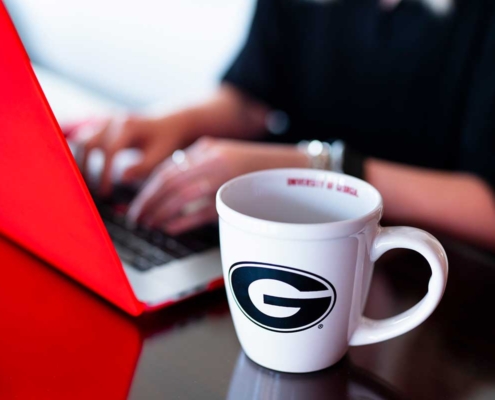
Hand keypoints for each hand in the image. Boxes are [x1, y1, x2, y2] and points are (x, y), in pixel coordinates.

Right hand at [75, 114, 191, 195]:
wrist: (170, 123)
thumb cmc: (166, 142)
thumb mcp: (160, 156)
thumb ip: (143, 168)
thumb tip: (122, 178)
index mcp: (129, 126)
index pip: (110, 150)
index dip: (104, 173)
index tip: (104, 192)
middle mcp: (114, 120)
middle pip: (89, 143)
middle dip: (85, 167)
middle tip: (88, 189)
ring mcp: (106, 119)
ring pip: (83, 139)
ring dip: (81, 161)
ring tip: (85, 182)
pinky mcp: (103, 123)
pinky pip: (85, 138)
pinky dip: (83, 154)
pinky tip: (85, 171)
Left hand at [127, 137, 308, 234]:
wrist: (295, 168)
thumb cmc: (257, 167)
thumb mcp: (226, 157)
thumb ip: (201, 166)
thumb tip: (171, 188)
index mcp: (208, 149)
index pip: (167, 169)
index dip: (148, 189)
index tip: (139, 204)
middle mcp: (213, 159)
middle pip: (168, 181)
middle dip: (148, 202)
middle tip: (136, 218)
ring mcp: (225, 176)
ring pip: (181, 196)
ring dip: (160, 212)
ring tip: (148, 224)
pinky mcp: (237, 195)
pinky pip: (203, 210)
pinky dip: (183, 220)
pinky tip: (170, 228)